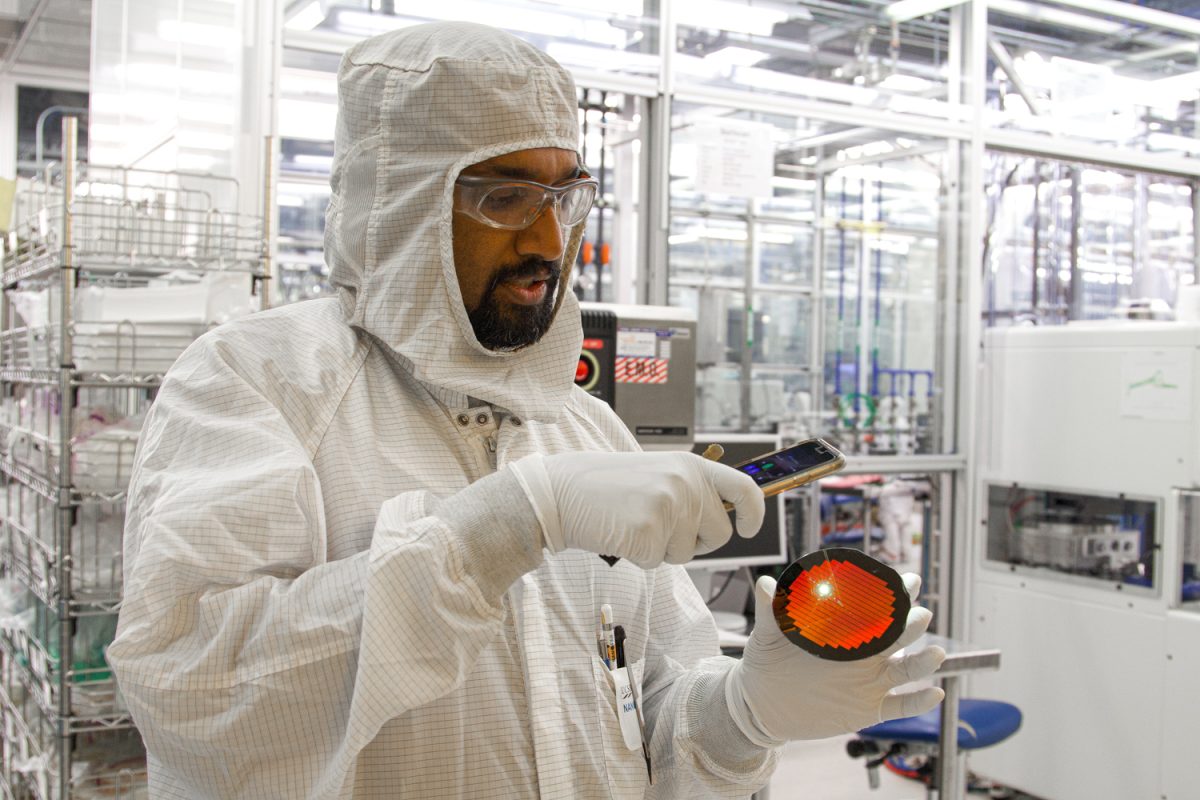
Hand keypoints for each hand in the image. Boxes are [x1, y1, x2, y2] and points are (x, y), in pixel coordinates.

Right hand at [509, 451, 763, 568]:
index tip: (746, 527)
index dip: (753, 512)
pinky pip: (657, 562)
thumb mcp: (658, 474)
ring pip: (687, 554)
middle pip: (718, 535)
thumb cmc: (606, 487)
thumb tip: (723, 518)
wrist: (560, 492)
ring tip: (632, 524)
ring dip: (662, 550)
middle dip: (695, 543)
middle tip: (659, 528)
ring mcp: (668, 506)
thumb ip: (690, 490)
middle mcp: (686, 482)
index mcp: (691, 465)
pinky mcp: (648, 532)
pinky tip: (620, 534)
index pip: (744, 488)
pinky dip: (639, 557)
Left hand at [726, 572, 944, 741]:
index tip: (907, 580)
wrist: (763, 703)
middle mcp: (864, 656)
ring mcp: (869, 683)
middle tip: (921, 613)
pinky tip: (934, 693)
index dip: (893, 596)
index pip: (874, 611)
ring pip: (904, 671)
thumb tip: (766, 583)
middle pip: (896, 637)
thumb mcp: (767, 636)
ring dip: (921, 662)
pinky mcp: (868, 710)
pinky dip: (917, 701)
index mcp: (845, 634)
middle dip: (911, 624)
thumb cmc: (768, 663)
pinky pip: (899, 706)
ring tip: (936, 653)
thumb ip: (770, 610)